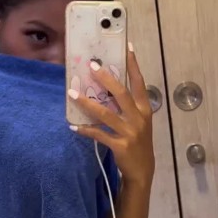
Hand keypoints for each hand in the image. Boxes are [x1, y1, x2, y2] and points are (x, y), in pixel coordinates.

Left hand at [68, 45, 154, 187]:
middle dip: (106, 79)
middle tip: (91, 66)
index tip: (128, 47)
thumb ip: (128, 106)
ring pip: (105, 114)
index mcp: (144, 109)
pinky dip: (85, 130)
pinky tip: (73, 126)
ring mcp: (130, 132)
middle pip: (121, 94)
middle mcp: (139, 118)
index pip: (139, 83)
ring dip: (87, 103)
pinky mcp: (120, 146)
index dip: (134, 65)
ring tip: (72, 93)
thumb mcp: (139, 122)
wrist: (143, 170)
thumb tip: (107, 87)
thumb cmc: (139, 141)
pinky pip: (98, 135)